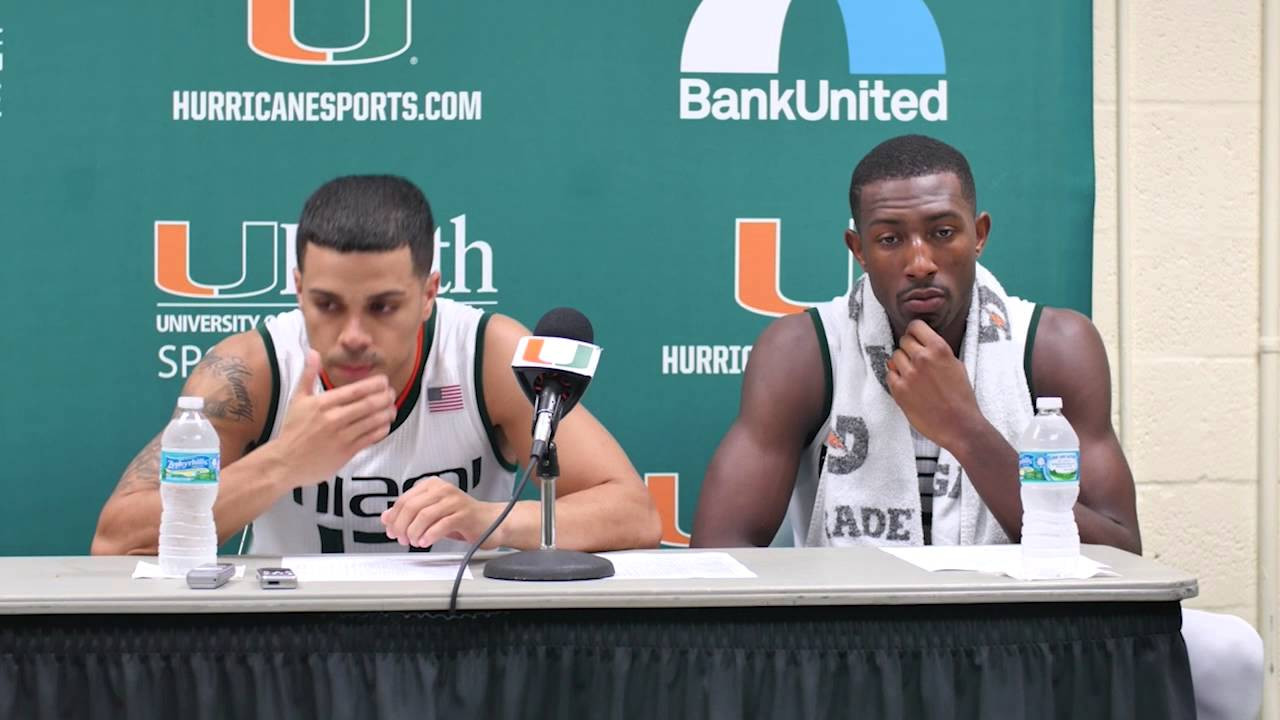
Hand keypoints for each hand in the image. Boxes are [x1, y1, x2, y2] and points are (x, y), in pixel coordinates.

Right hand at [274, 350, 395, 487]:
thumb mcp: (297, 399)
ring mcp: (341, 436)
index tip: (384, 381)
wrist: (285, 462)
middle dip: (385, 396)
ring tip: (392, 407)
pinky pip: (370, 438)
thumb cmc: (293, 430)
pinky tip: (385, 424)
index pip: (355, 390)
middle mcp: (334, 418)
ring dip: (387, 412)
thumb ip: (308, 375)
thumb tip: (313, 352)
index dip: (375, 384)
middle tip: (391, 392)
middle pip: (368, 404)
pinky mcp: (346, 452)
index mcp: (323, 404)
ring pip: (372, 421)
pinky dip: (382, 429)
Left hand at [380, 477, 504, 548]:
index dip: (394, 518)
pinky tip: (425, 542)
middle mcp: (443, 489)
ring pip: (424, 516)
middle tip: (402, 539)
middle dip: (402, 526)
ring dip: (414, 532)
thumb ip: (409, 514)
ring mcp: (454, 501)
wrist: (491, 522)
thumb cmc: (460, 518)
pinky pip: (441, 525)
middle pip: (411, 507)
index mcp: (432, 485)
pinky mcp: (464, 514)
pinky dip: (430, 535)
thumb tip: (386, 518)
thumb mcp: (431, 514)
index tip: (391, 531)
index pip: (404, 500)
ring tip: (414, 542)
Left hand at [886, 320, 984, 449]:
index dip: (914, 332)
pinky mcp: (899, 390)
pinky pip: (889, 374)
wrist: (959, 425)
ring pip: (894, 357)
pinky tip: (908, 385)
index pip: (915, 326)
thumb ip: (937, 352)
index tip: (916, 338)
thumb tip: (922, 343)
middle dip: (909, 349)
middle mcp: (922, 358)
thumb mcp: (956, 365)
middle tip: (916, 361)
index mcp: (939, 349)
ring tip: (914, 376)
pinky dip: (896, 378)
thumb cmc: (961, 397)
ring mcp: (908, 374)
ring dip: (901, 364)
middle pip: (903, 341)